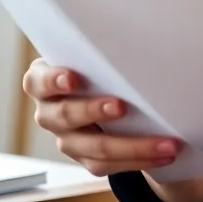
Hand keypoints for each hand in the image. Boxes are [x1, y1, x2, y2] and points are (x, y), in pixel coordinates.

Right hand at [23, 59, 179, 175]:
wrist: (98, 90)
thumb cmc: (97, 65)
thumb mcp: (90, 55)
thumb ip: (103, 52)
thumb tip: (144, 36)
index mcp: (44, 81)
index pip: (38, 81)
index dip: (53, 80)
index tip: (72, 78)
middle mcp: (49, 113)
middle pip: (66, 116)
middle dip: (94, 111)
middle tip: (120, 106)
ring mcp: (65, 138)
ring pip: (93, 148)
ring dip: (131, 146)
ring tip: (164, 144)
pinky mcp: (84, 158)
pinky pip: (108, 165)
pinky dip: (138, 160)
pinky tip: (163, 155)